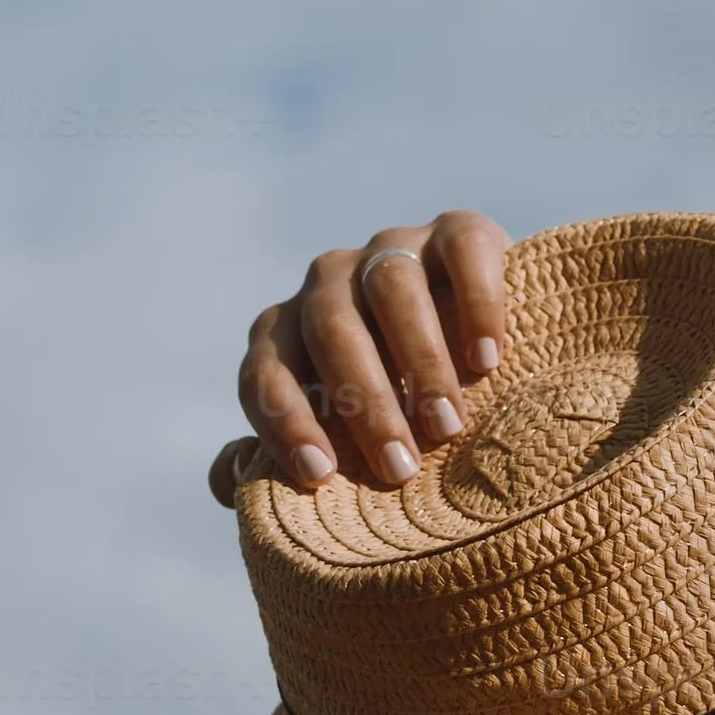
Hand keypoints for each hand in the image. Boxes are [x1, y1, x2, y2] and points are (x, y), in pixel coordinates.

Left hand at [209, 209, 510, 500]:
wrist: (477, 343)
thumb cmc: (396, 405)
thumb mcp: (340, 430)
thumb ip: (282, 450)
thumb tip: (228, 484)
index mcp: (288, 330)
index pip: (266, 369)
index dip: (285, 421)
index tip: (321, 475)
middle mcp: (331, 280)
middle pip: (331, 327)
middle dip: (364, 401)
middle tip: (400, 467)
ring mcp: (394, 247)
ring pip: (391, 284)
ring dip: (418, 360)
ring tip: (447, 425)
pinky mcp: (459, 231)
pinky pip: (461, 251)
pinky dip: (474, 304)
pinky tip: (486, 361)